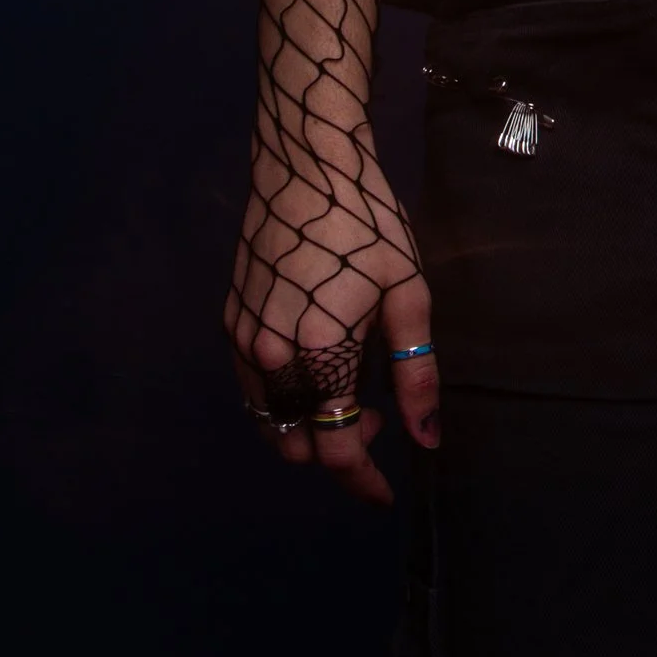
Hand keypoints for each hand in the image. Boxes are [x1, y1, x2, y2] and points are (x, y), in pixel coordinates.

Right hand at [224, 136, 440, 508]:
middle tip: (381, 417)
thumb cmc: (367, 221)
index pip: (336, 444)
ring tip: (351, 392)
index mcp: (318, 350)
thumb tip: (427, 440)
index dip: (362, 479)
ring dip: (309, 428)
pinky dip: (283, 400)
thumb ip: (416, 371)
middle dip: (339, 449)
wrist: (304, 161)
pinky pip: (253, 388)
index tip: (385, 495)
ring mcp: (241, 338)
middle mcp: (268, 354)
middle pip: (298, 442)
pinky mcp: (229, 320)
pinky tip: (316, 370)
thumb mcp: (407, 292)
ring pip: (270, 421)